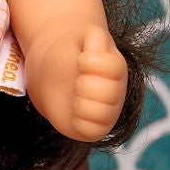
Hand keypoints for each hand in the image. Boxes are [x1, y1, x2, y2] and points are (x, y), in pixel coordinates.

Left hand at [24, 24, 126, 140]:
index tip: (81, 59)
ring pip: (102, 114)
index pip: (114, 68)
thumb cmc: (69, 52)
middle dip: (85, 85)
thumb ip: (94, 36)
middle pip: (109, 93)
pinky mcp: (94, 129)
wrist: (52, 72)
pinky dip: (78, 122)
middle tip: (77, 81)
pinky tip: (73, 110)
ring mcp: (108, 112)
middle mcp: (117, 92)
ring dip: (82, 103)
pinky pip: (91, 132)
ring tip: (75, 95)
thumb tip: (98, 49)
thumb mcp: (80, 37)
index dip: (92, 62)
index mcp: (117, 68)